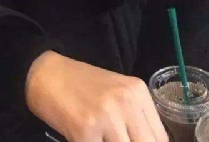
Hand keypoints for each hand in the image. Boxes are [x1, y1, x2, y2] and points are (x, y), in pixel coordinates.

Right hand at [26, 51, 167, 141]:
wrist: (47, 73)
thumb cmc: (82, 84)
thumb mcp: (116, 93)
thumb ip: (134, 118)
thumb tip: (145, 141)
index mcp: (138, 91)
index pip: (161, 138)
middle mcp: (127, 101)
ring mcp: (106, 115)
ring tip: (102, 140)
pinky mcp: (84, 130)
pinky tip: (85, 141)